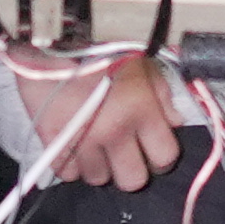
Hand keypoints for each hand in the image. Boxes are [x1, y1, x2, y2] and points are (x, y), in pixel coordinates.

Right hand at [17, 48, 181, 191]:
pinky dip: (70, 164)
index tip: (152, 151)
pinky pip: (66, 174)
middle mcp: (115, 132)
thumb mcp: (142, 64)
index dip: (161, 158)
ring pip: (98, 179)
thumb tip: (173, 123)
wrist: (51, 42)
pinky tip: (72, 145)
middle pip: (132, 181)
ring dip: (98, 166)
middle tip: (122, 154)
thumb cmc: (102, 51)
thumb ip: (162, 95)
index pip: (165, 158)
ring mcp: (82, 141)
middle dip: (130, 170)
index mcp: (141, 111)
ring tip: (94, 146)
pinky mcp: (52, 143)